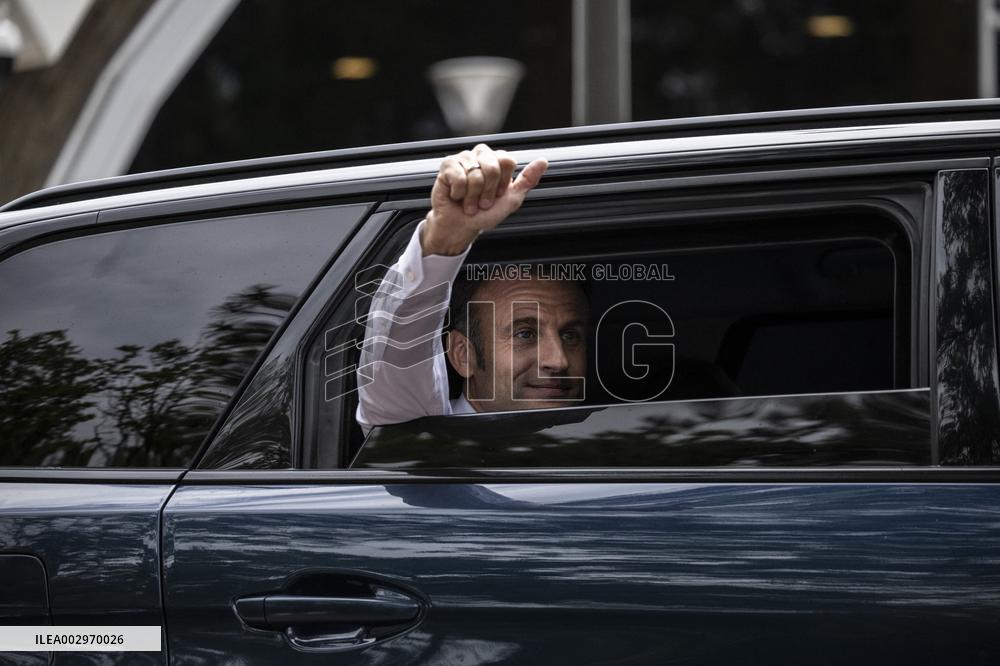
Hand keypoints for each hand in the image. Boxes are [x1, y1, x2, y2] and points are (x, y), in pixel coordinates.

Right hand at [421, 143, 547, 255]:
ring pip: (475, 173)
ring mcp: (464, 158)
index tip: (497, 195)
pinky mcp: (447, 165)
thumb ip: (527, 180)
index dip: (502, 183)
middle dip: (488, 191)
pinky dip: (459, 193)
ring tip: (469, 202)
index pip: (507, 161)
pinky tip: (457, 196)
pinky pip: (458, 176)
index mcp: (498, 161)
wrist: (462, 226)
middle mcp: (481, 155)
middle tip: (482, 201)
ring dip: (472, 195)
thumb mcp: (511, 199)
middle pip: (492, 166)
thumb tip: (543, 161)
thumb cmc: (485, 213)